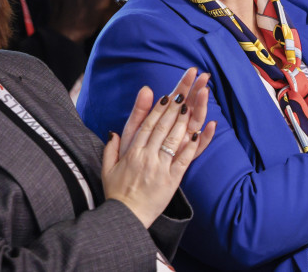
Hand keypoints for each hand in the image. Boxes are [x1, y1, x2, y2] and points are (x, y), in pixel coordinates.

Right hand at [102, 68, 215, 226]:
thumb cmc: (116, 193)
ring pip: (173, 139)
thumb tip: (114, 131)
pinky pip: (183, 160)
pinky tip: (199, 132)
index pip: (147, 125)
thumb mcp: (107, 169)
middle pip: (162, 127)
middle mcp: (146, 157)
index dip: (158, 108)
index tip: (167, 94)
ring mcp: (160, 168)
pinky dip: (191, 145)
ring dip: (183, 121)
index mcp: (132, 153)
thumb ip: (111, 148)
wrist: (125, 217)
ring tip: (192, 104)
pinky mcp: (171, 181)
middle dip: (174, 107)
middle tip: (184, 90)